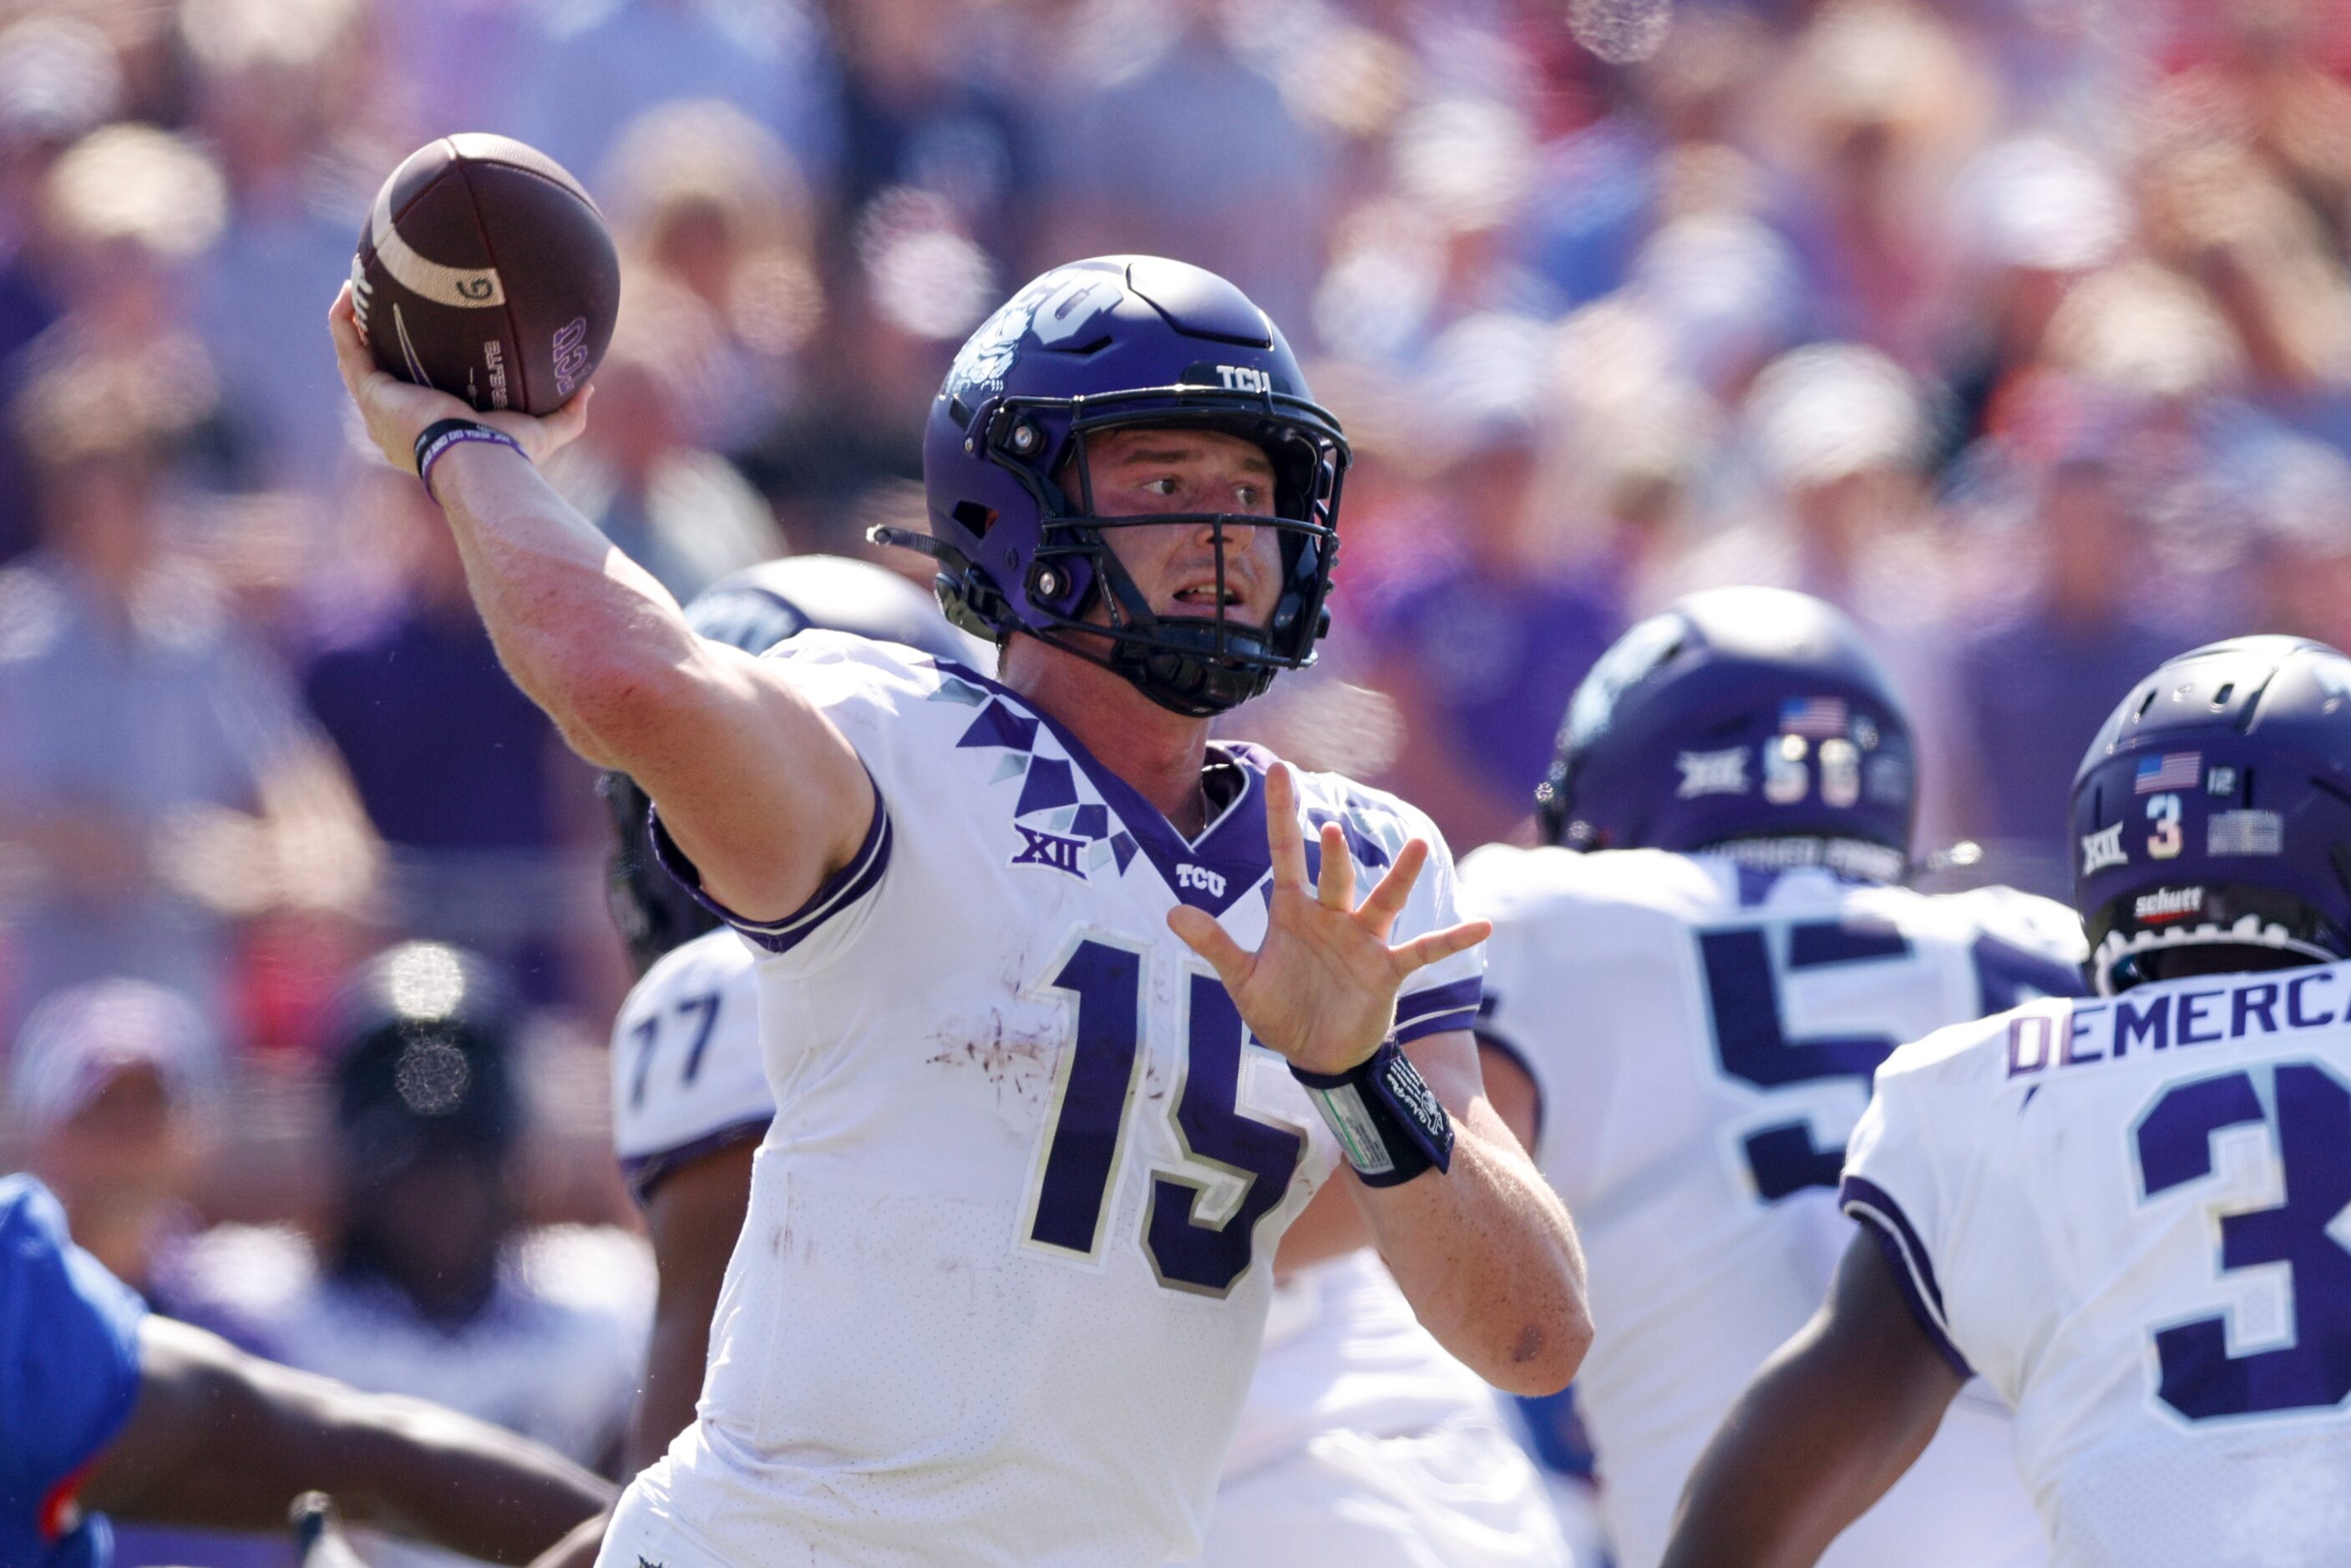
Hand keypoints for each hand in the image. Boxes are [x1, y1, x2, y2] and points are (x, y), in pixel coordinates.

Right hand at [327, 281, 588, 471]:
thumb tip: (588, 387)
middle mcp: (394, 420)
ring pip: (354, 355)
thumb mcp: (543, 431)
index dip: (409, 363)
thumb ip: (568, 413)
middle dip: (376, 336)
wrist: (480, 460)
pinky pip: (346, 344)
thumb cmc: (509, 454)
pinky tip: (350, 287)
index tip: (421, 334)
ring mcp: (377, 406)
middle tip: (384, 300)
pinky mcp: (370, 391)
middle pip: (377, 370)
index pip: (412, 392)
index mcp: (427, 429)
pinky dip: (344, 316)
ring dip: (353, 318)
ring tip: (358, 282)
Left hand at [1168, 762, 1489, 1075]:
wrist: (1315, 1053)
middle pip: (1336, 876)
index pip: (1286, 852)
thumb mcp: (1242, 979)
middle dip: (1337, 855)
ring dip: (1398, 877)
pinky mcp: (1387, 970)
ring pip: (1383, 900)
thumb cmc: (1280, 1009)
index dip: (1283, 813)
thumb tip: (1173, 911)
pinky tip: (1482, 925)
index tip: (1280, 770)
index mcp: (1294, 911)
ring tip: (1418, 846)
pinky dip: (1451, 939)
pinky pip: (1423, 950)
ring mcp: (1363, 941)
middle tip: (1334, 830)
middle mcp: (1332, 917)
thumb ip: (1214, 943)